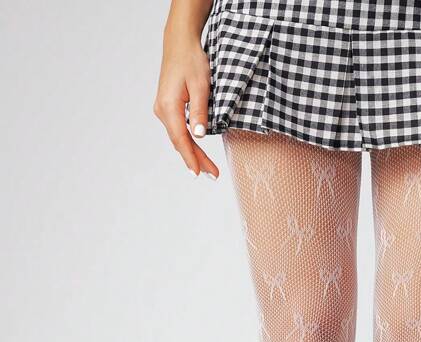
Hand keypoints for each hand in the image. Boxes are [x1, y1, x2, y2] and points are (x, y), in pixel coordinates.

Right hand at [153, 23, 219, 177]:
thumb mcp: (200, 86)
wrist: (180, 43)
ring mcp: (163, 109)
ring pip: (178, 137)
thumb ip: (200, 112)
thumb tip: (199, 135)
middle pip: (180, 142)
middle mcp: (162, 110)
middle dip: (196, 159)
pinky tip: (197, 151)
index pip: (181, 139)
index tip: (199, 173)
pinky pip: (178, 130)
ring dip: (193, 152)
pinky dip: (188, 142)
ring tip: (208, 168)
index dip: (191, 158)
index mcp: (168, 106)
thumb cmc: (191, 60)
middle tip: (213, 174)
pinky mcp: (168, 107)